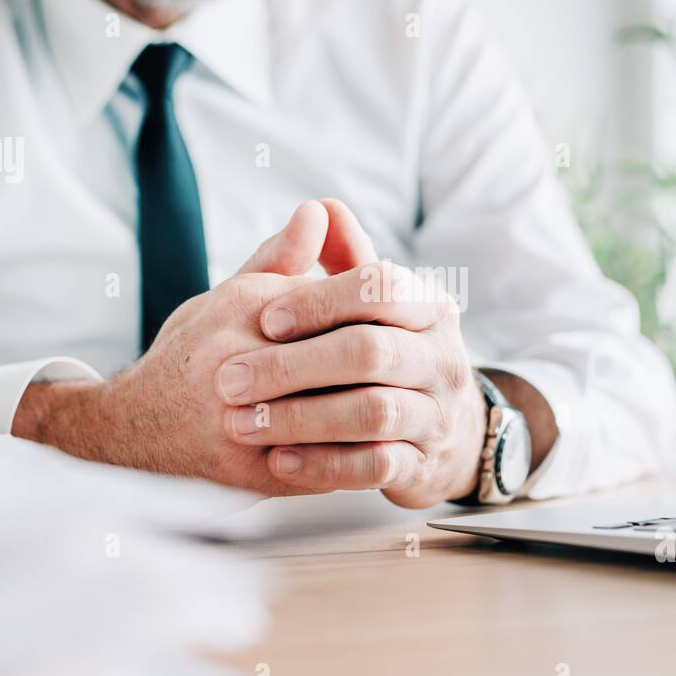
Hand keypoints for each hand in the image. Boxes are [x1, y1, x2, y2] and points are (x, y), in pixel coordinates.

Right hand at [13, 199, 377, 492]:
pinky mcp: (256, 475)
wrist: (133, 431)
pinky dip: (361, 455)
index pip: (337, 301)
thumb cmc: (192, 354)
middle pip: (350, 357)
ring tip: (412, 403)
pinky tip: (384, 444)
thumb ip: (282, 257)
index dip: (374, 312)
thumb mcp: (230, 295)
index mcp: (241, 312)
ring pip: (346, 416)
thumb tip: (322, 210)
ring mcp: (248, 426)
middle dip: (388, 360)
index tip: (400, 320)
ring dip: (384, 409)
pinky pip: (328, 466)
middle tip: (417, 363)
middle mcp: (240, 366)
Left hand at [215, 260, 486, 507]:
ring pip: (372, 412)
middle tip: (229, 380)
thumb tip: (319, 209)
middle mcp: (442, 357)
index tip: (266, 319)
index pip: (382, 286)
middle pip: (370, 351)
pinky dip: (323, 465)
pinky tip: (279, 462)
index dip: (320, 299)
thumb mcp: (372, 310)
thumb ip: (343, 261)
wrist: (445, 436)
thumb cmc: (390, 360)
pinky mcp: (423, 465)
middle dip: (293, 366)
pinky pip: (374, 466)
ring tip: (244, 424)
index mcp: (428, 307)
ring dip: (300, 418)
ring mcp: (437, 414)